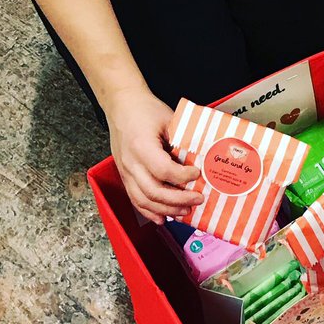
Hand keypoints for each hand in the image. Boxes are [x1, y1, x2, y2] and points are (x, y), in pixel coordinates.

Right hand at [105, 89, 201, 224]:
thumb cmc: (145, 110)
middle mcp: (130, 162)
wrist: (122, 105)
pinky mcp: (124, 176)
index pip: (163, 170)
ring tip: (185, 211)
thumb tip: (200, 159)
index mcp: (141, 146)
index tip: (197, 173)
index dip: (182, 177)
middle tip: (198, 198)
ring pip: (144, 200)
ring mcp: (125, 171)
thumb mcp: (169, 119)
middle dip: (178, 200)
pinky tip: (163, 218)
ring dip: (166, 209)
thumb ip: (182, 140)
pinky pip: (135, 199)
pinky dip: (149, 212)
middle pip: (154, 191)